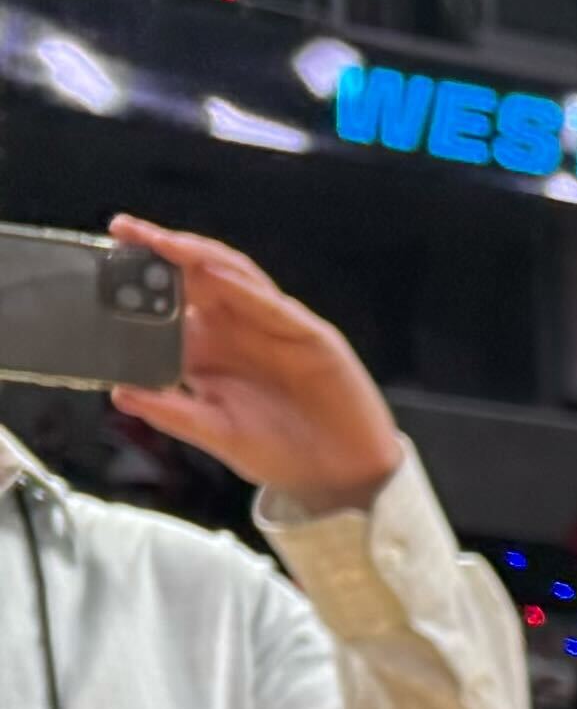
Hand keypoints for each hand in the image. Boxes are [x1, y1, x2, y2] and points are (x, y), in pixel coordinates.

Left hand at [104, 219, 402, 514]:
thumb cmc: (283, 454)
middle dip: (162, 250)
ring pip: (234, 277)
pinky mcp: (311, 337)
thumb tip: (119, 392)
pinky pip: (274, 306)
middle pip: (197, 276)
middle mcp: (240, 331)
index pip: (169, 303)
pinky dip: (244, 288)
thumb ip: (172, 412)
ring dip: (198, 255)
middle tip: (124, 229)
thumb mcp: (218, 435)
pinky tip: (213, 272)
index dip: (139, 281)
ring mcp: (276, 329)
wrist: (342, 479)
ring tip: (161, 240)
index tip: (103, 264)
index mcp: (211, 351)